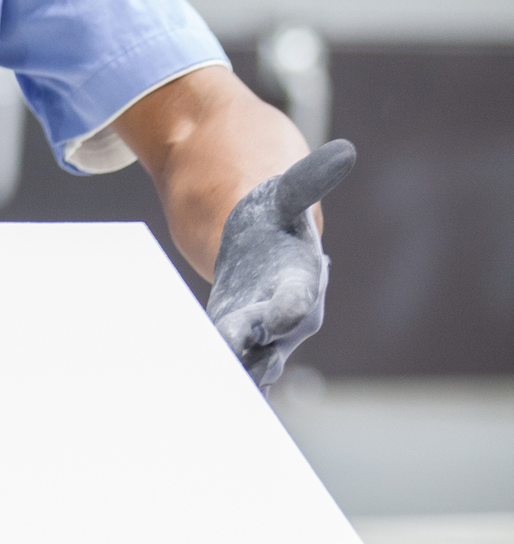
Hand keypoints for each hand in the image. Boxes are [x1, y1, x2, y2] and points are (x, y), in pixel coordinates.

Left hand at [207, 139, 355, 390]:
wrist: (261, 241)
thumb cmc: (272, 215)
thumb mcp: (284, 195)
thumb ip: (306, 182)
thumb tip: (344, 151)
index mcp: (301, 280)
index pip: (299, 297)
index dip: (291, 306)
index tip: (284, 316)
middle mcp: (287, 316)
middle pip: (271, 338)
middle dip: (254, 348)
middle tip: (230, 353)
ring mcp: (261, 334)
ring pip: (250, 358)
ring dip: (233, 370)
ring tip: (213, 384)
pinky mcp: (233, 339)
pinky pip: (228, 362)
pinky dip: (218, 374)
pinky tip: (200, 392)